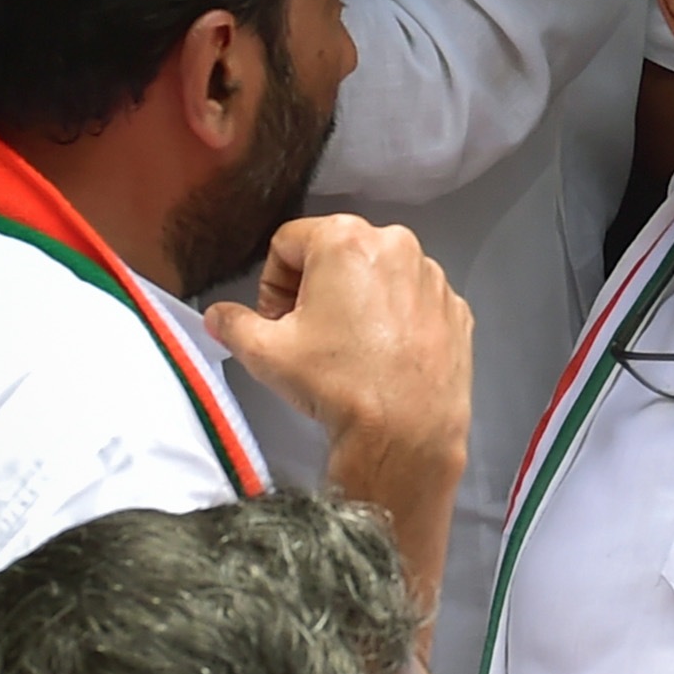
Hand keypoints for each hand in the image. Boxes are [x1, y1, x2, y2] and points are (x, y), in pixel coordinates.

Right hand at [207, 216, 471, 515]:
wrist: (407, 434)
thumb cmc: (336, 384)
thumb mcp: (265, 353)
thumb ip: (232, 323)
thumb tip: (217, 316)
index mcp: (345, 239)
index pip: (288, 243)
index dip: (273, 283)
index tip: (278, 322)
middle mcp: (396, 244)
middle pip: (337, 253)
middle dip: (316, 289)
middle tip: (310, 337)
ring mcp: (432, 277)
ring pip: (379, 276)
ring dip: (358, 302)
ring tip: (350, 351)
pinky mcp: (456, 309)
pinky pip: (414, 301)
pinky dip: (397, 320)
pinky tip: (385, 358)